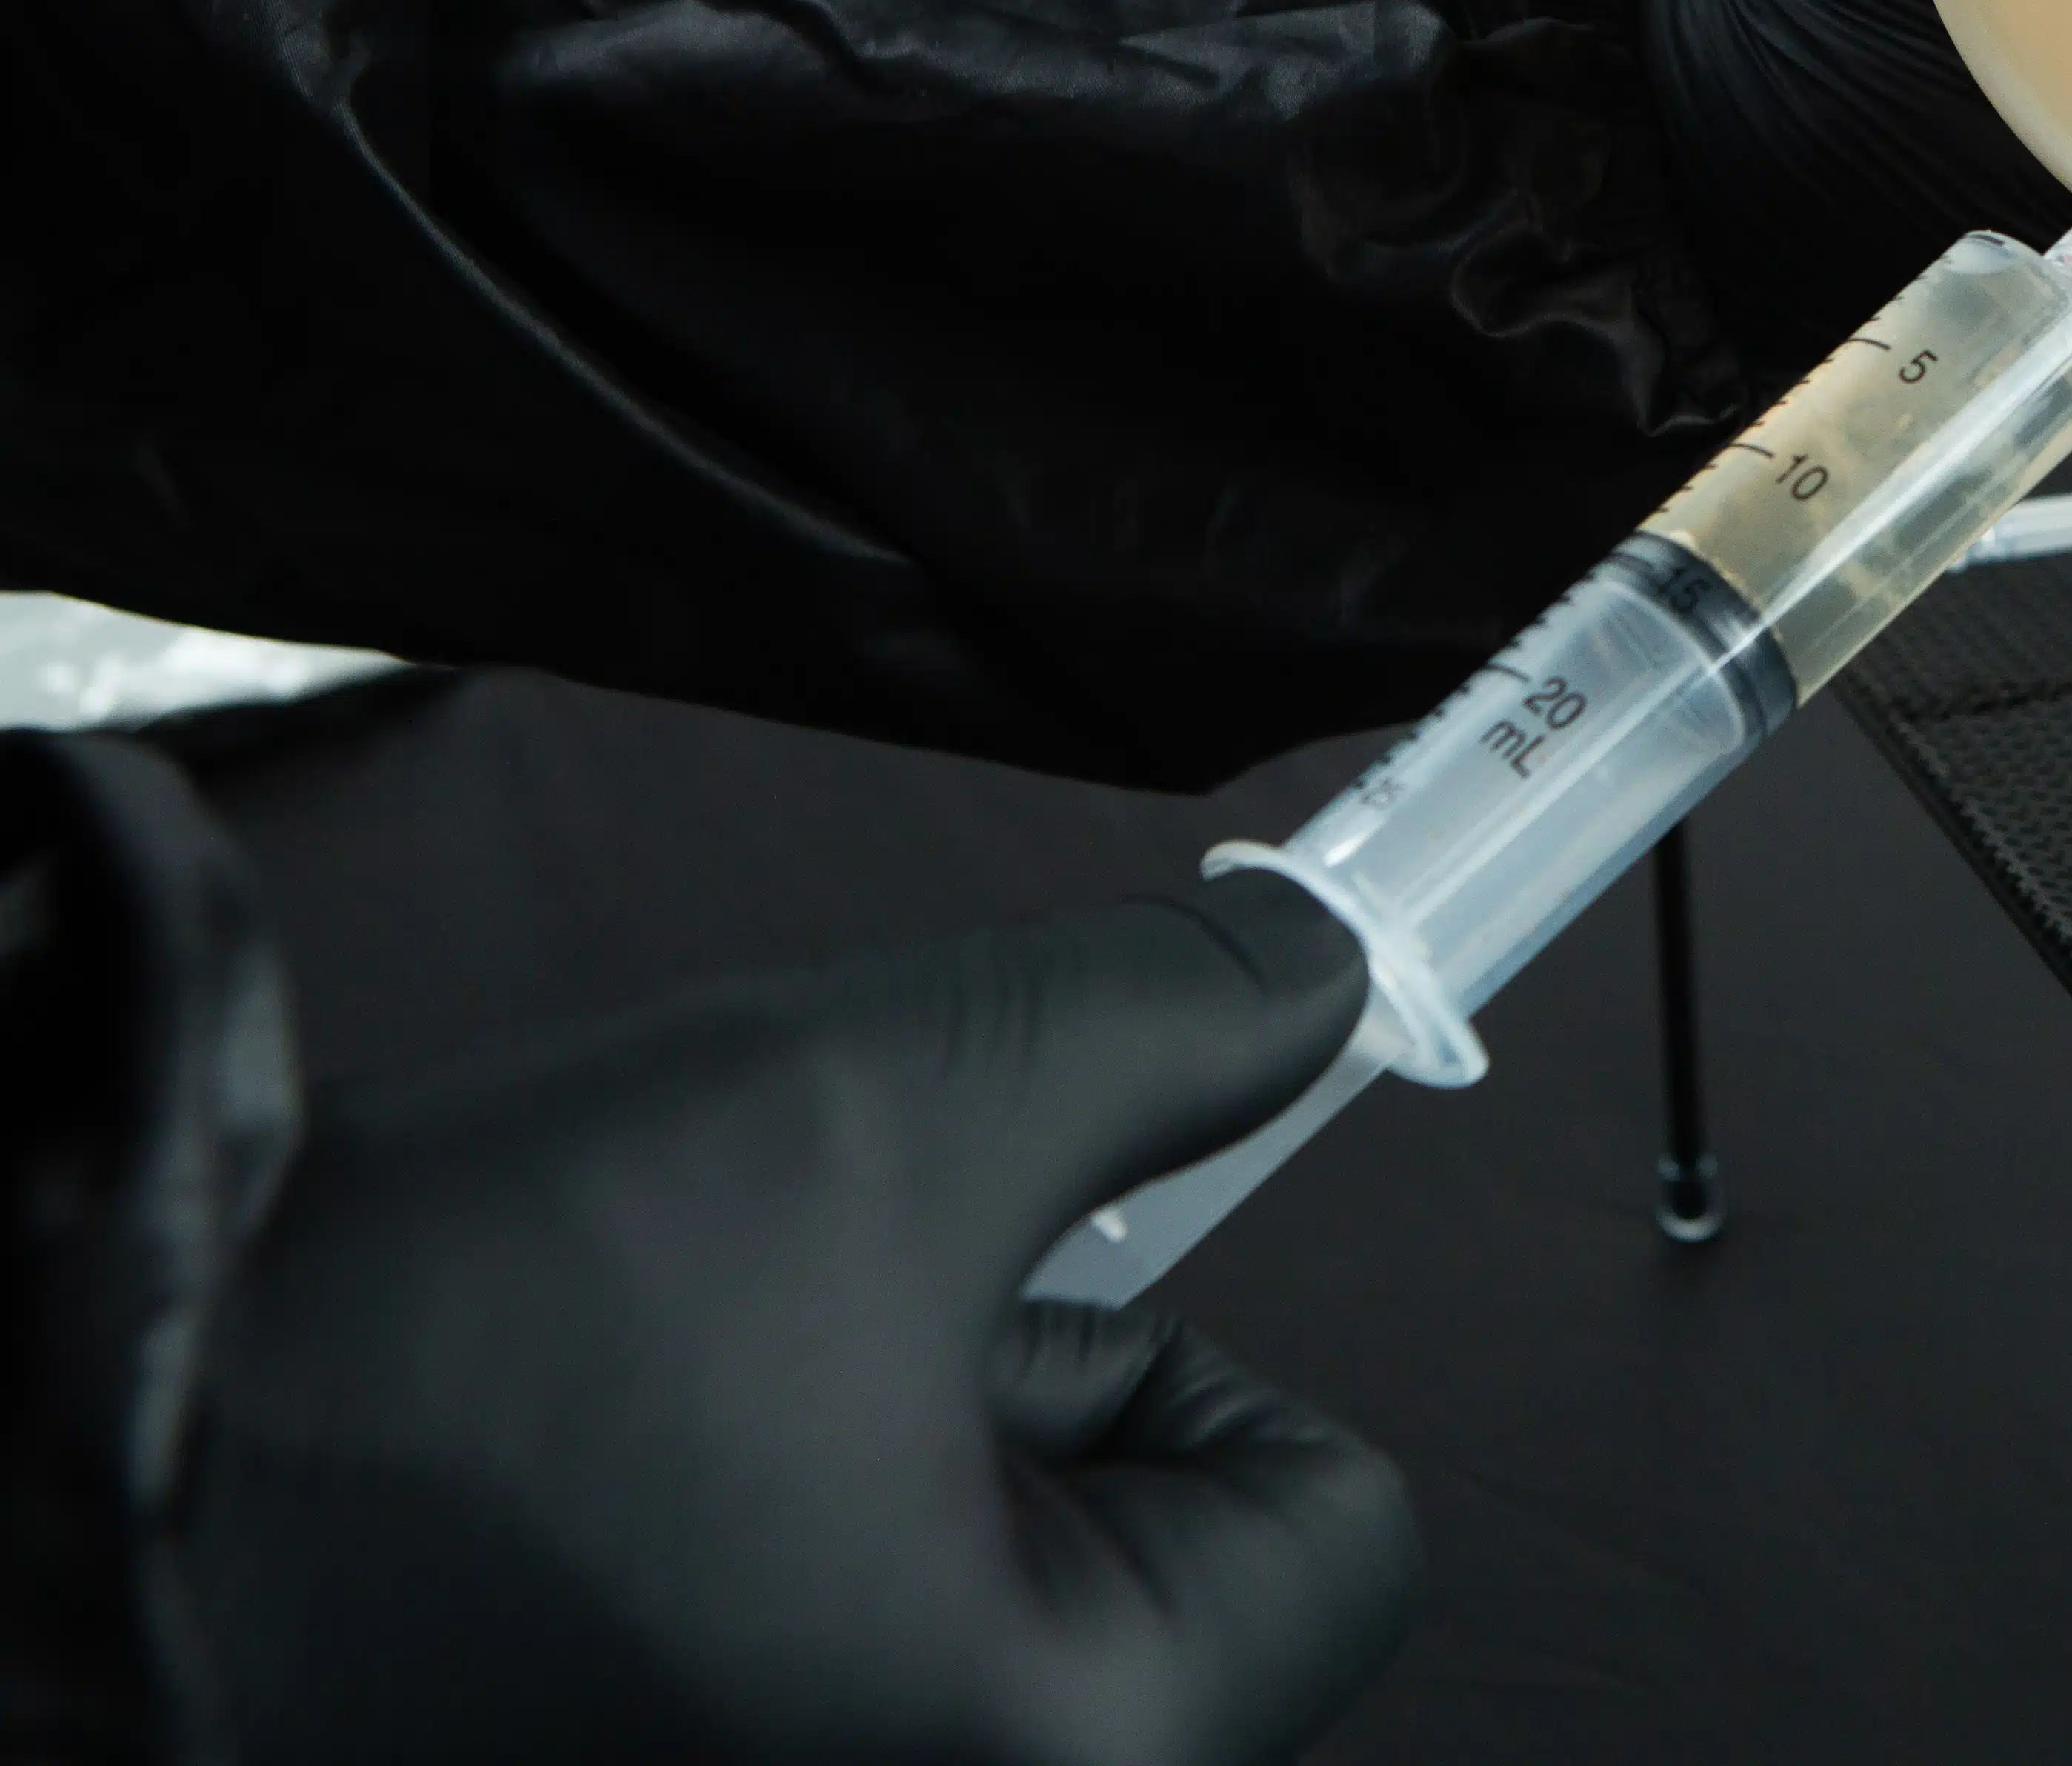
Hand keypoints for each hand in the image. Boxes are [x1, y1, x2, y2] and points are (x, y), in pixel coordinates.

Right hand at [178, 877, 1416, 1765]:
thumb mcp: (896, 1098)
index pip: (1343, 1529)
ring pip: (999, 1588)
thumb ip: (1164, 1029)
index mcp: (1072, 1753)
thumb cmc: (484, 1342)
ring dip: (892, 1447)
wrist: (94, 1470)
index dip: (1192, 1365)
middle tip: (811, 1351)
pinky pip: (856, 1636)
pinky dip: (790, 1526)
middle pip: (1166, 1562)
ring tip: (687, 1399)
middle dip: (1020, 1407)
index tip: (1005, 1296)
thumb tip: (1320, 986)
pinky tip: (628, 1466)